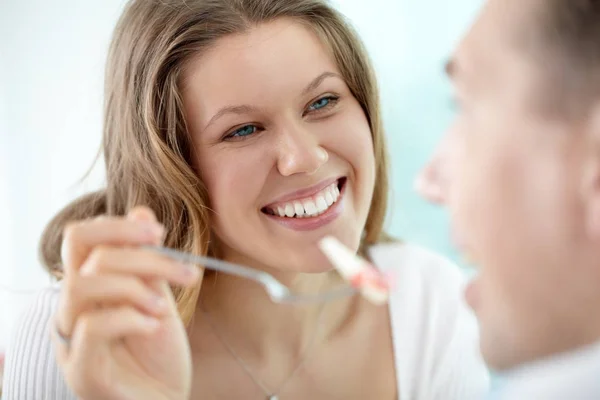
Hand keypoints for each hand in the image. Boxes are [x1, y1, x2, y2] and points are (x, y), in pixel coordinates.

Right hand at [53, 207, 200, 399]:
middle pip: (83, 252)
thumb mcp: (158, 297)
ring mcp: (70, 340)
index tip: (159, 233)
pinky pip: (93, 325)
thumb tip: (141, 210)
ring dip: (136, 285)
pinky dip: (131, 317)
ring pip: (84, 283)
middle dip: (140, 253)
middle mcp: (72, 309)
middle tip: (184, 270)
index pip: (80, 237)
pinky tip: (155, 326)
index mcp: (88, 288)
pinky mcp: (81, 369)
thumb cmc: (159, 353)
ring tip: (165, 307)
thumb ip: (147, 261)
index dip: (118, 226)